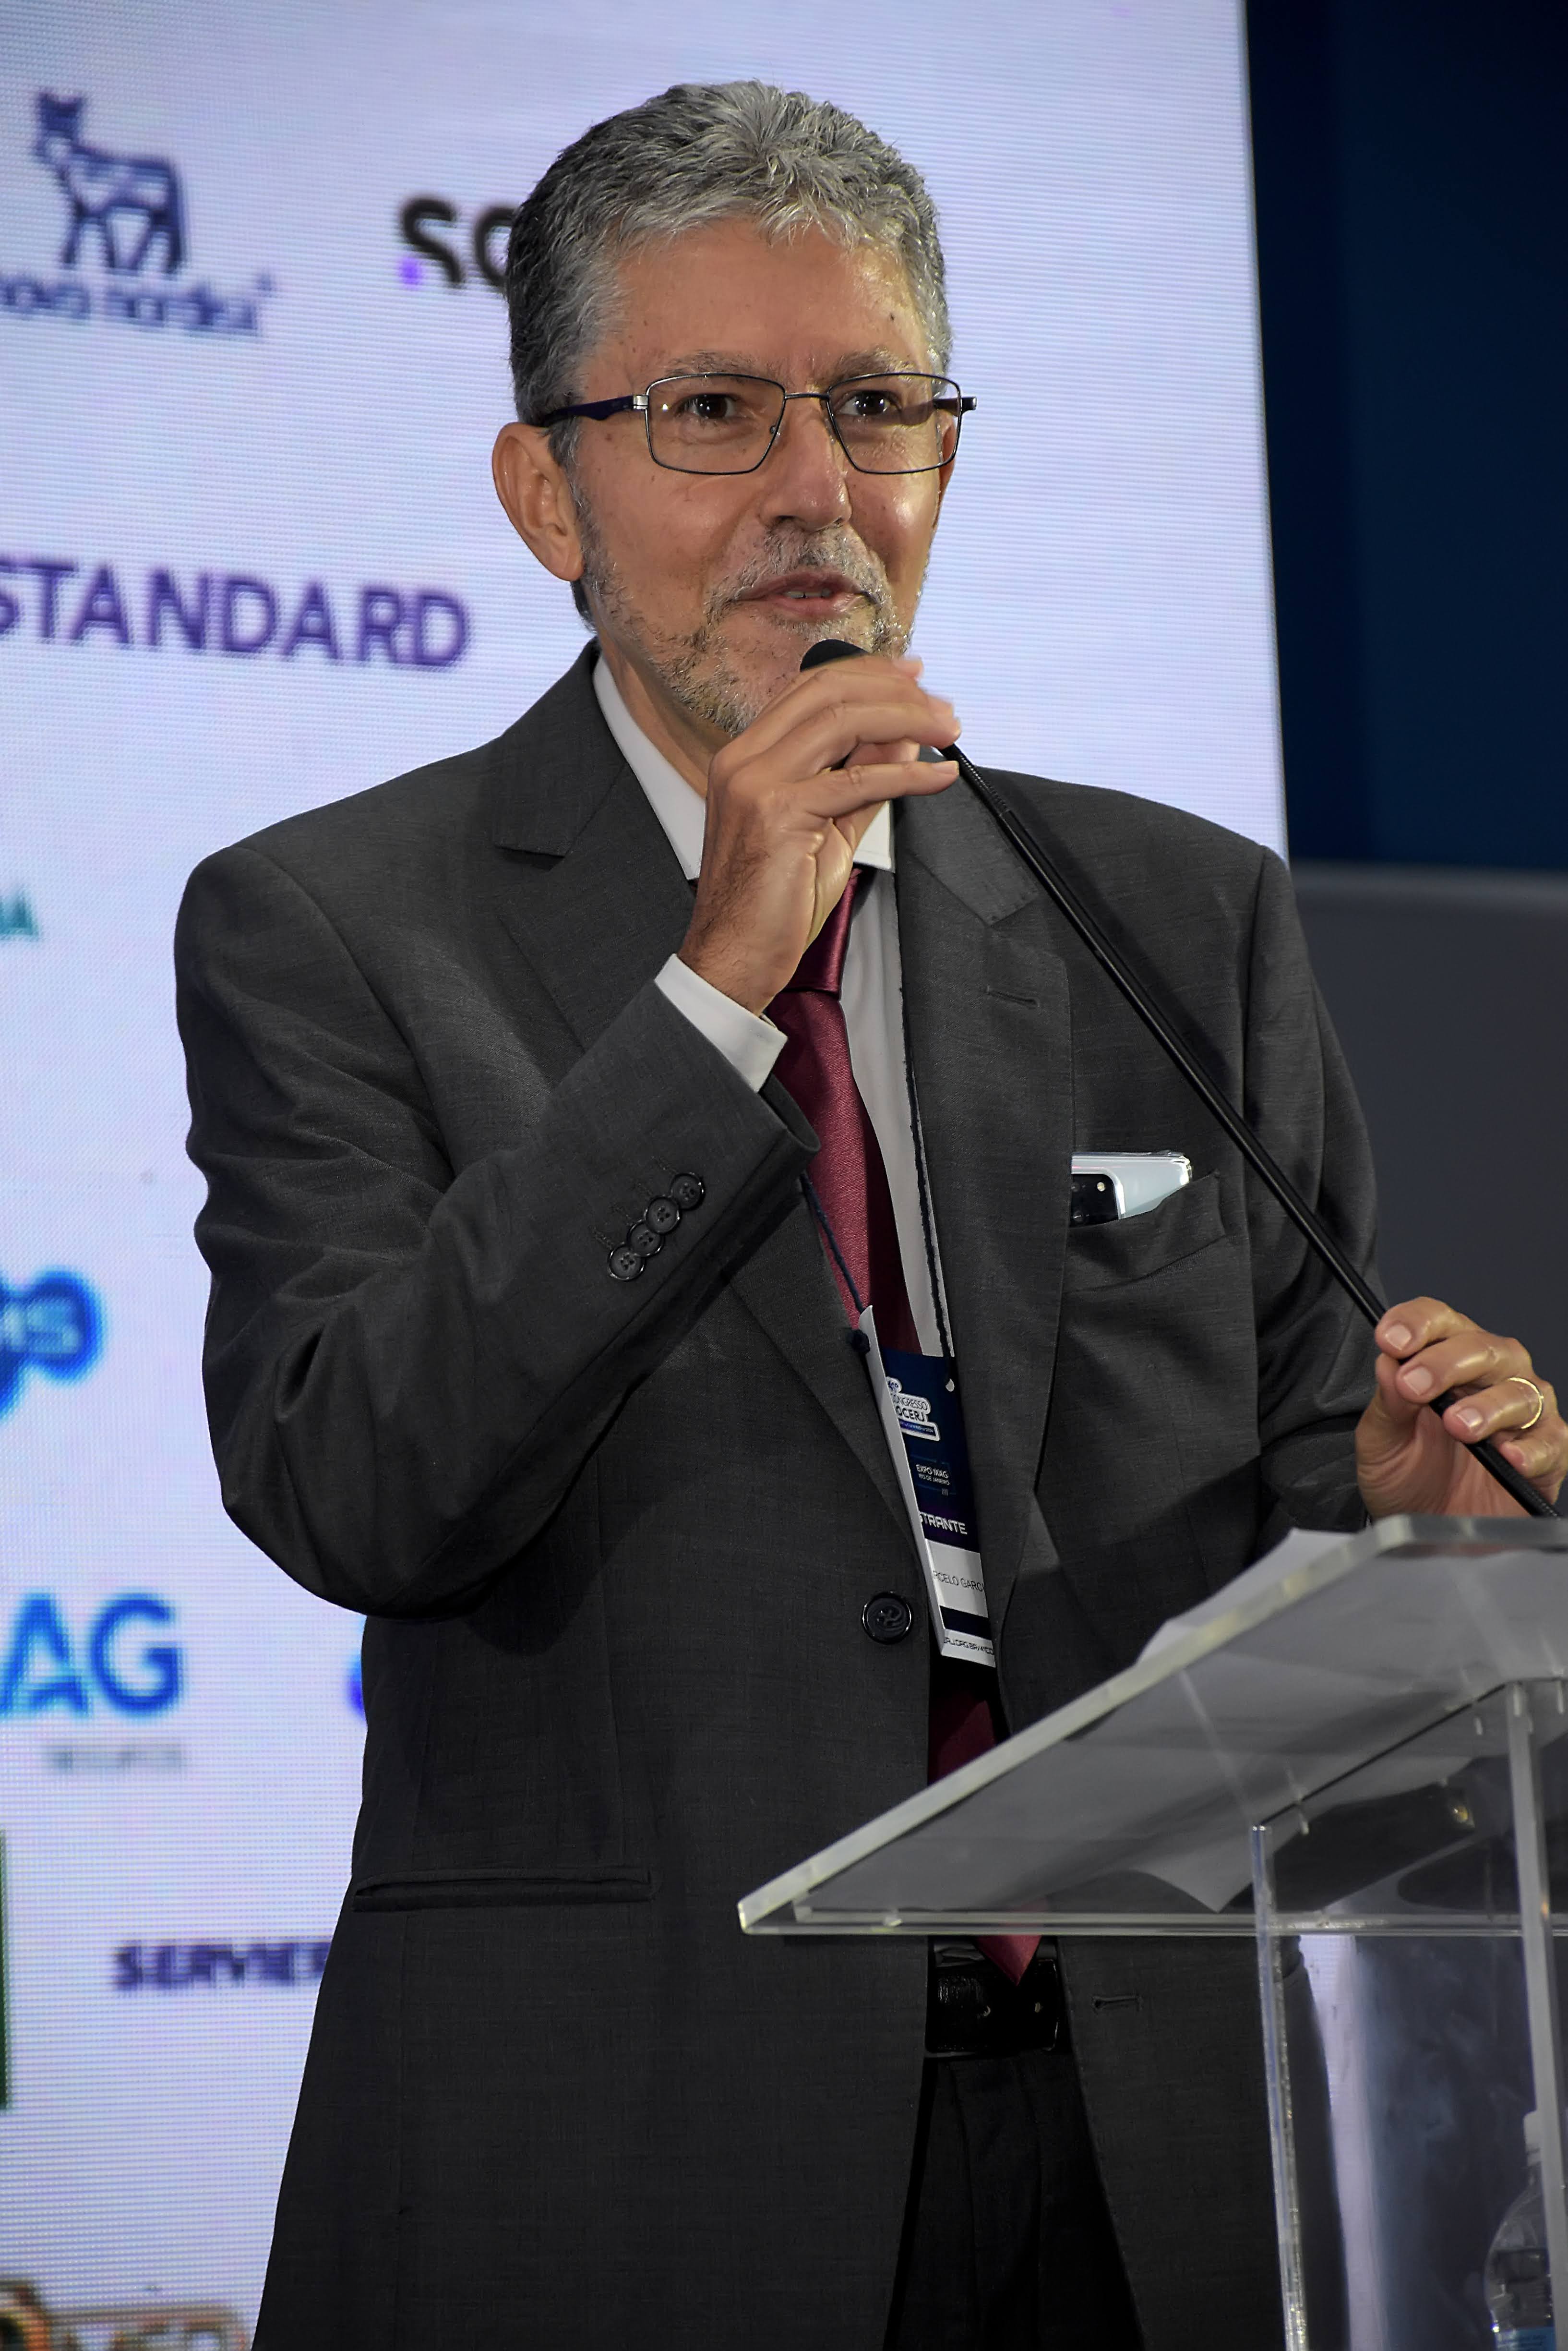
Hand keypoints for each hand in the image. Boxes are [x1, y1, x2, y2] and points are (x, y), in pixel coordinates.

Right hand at [679, 655, 958, 1013]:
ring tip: (949, 728)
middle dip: (893, 689)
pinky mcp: (779, 814)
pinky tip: (939, 776)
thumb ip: (862, 780)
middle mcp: (744, 759)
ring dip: (906, 718)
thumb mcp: (828, 828)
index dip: (867, 674)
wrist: (734, 957)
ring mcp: (756, 782)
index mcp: (747, 756)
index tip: (914, 676)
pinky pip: (857, 780)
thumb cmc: (773, 903)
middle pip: (827, 691)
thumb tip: (903, 737)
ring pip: (842, 721)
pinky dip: (907, 774)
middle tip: (942, 703)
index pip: (810, 689)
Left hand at [1356, 1296, 1565, 1517]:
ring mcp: (1523, 1412)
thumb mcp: (1381, 1441)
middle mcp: (1490, 1376)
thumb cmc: (1406, 1477)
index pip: (1438, 1320)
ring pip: (1520, 1391)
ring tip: (1458, 1426)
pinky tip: (1508, 1455)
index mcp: (1444, 1360)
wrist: (1426, 1530)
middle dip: (1446, 1363)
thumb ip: (1388, 1403)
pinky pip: (1551, 1441)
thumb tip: (1388, 1362)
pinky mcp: (1547, 1453)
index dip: (1416, 1323)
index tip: (1391, 1340)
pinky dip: (1531, 1447)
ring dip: (1487, 1406)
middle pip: (1483, 1347)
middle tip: (1416, 1386)